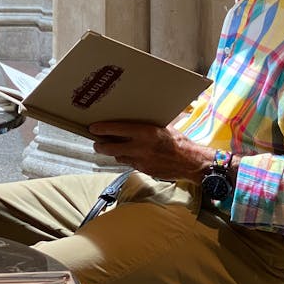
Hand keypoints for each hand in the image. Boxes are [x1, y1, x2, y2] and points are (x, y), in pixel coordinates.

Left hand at [89, 121, 212, 182]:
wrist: (190, 162)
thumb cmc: (179, 141)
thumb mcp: (165, 126)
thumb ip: (150, 123)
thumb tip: (140, 113)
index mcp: (145, 132)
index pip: (117, 129)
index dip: (102, 129)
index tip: (93, 128)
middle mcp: (140, 147)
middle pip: (111, 148)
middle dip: (100, 145)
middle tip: (95, 142)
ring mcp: (140, 160)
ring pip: (118, 157)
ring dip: (112, 152)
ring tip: (108, 147)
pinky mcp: (143, 169)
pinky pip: (128, 163)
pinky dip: (125, 158)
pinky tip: (126, 154)